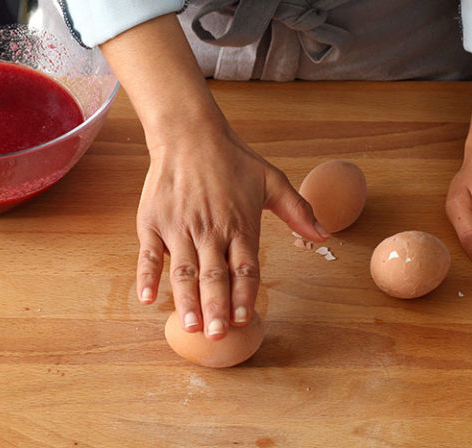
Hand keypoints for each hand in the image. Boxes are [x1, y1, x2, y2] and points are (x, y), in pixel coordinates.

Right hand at [100, 13, 325, 337]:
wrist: (189, 134)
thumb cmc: (231, 158)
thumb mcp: (271, 179)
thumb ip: (297, 210)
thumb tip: (325, 235)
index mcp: (239, 224)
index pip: (244, 267)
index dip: (245, 295)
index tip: (246, 320)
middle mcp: (210, 230)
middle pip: (214, 276)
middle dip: (217, 308)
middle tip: (218, 336)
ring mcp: (179, 226)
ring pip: (184, 270)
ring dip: (187, 300)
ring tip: (191, 326)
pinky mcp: (153, 221)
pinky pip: (149, 253)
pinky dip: (147, 276)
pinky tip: (147, 298)